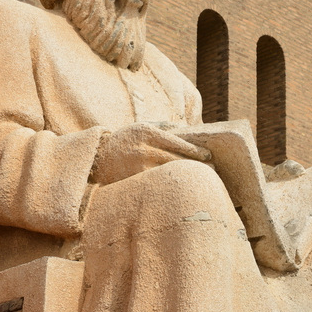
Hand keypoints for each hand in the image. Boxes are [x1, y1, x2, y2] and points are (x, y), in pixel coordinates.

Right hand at [90, 123, 211, 184]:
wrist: (98, 158)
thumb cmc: (124, 140)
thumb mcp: (141, 126)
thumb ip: (163, 126)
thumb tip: (187, 129)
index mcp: (148, 133)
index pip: (178, 143)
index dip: (195, 151)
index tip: (208, 156)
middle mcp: (144, 148)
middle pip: (177, 159)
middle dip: (197, 165)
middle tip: (213, 170)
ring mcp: (139, 166)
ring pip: (170, 173)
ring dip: (187, 176)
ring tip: (202, 179)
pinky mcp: (135, 180)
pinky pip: (159, 182)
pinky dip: (173, 184)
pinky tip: (183, 186)